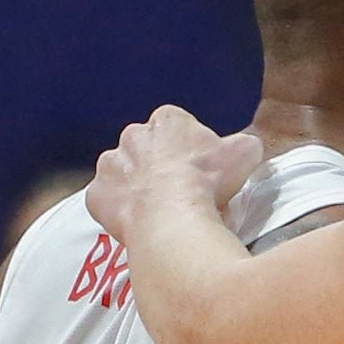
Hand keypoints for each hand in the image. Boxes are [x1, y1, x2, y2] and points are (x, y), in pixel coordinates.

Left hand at [88, 105, 263, 243]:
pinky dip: (120, 210)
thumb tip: (246, 147)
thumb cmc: (208, 182)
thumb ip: (243, 145)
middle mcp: (133, 136)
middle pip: (147, 148)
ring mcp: (110, 165)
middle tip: (181, 191)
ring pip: (124, 174)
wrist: (173, 217)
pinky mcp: (97, 194)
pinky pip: (107, 201)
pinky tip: (140, 222)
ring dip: (138, 187)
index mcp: (167, 120)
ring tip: (160, 210)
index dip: (191, 149)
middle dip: (160, 166)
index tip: (201, 169)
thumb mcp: (244, 153)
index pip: (177, 127)